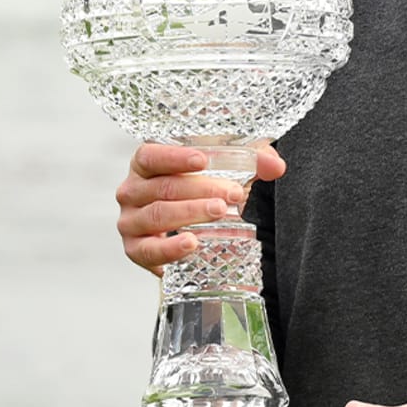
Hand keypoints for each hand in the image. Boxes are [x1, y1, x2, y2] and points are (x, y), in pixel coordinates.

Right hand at [115, 142, 284, 274]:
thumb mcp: (225, 170)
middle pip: (163, 187)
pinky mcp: (135, 250)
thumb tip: (276, 166)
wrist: (185, 231)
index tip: (204, 159)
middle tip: (233, 194)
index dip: (175, 156)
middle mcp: (131, 191)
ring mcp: (130, 221)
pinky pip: (148, 251)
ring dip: (190, 213)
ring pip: (158, 214)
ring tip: (220, 212)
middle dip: (201, 189)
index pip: (151, 155)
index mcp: (145, 165)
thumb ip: (252, 162)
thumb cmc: (200, 191)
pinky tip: (191, 243)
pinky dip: (169, 248)